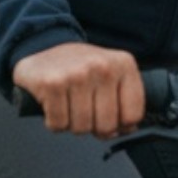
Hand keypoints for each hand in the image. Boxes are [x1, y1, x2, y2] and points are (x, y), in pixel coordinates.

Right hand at [12, 41, 143, 138]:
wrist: (44, 48)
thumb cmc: (81, 69)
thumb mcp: (111, 77)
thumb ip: (125, 103)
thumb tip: (128, 129)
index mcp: (124, 64)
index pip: (133, 115)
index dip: (120, 125)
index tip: (108, 115)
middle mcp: (103, 66)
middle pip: (107, 125)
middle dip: (94, 127)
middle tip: (84, 110)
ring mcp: (77, 74)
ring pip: (82, 127)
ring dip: (72, 124)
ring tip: (68, 105)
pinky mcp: (52, 83)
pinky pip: (58, 124)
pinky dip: (53, 122)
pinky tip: (54, 104)